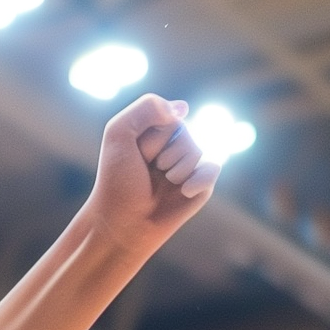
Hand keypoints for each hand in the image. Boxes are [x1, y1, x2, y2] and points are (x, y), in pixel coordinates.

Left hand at [82, 95, 219, 256]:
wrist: (124, 222)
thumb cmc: (117, 180)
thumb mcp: (119, 133)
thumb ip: (146, 107)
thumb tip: (183, 108)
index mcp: (155, 130)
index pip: (167, 115)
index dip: (150, 136)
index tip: (134, 154)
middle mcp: (173, 144)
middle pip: (183, 131)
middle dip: (161, 152)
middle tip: (148, 171)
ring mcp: (189, 164)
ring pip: (196, 150)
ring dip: (174, 169)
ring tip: (160, 183)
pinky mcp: (202, 184)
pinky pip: (212, 168)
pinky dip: (197, 180)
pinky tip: (183, 192)